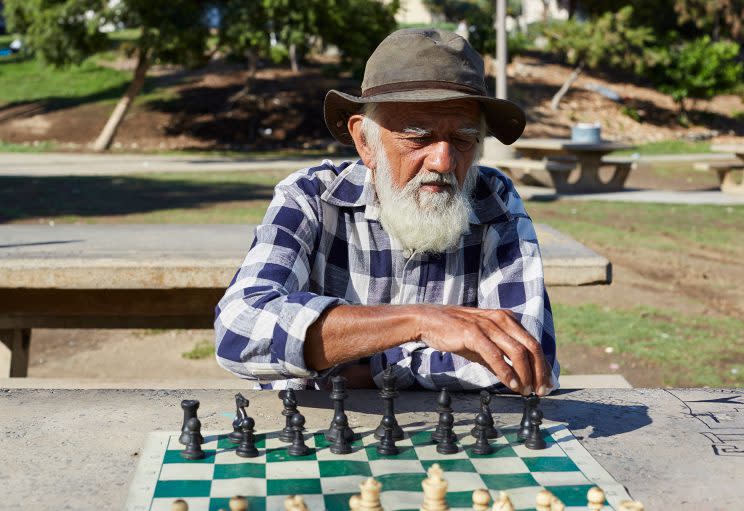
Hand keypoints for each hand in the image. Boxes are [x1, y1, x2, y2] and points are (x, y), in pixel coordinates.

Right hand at [415, 305, 551, 395]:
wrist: (428, 321)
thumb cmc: (455, 332)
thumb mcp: (483, 344)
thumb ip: (500, 358)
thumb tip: (516, 379)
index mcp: (507, 319)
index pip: (533, 343)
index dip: (543, 366)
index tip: (546, 385)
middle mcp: (502, 319)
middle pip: (532, 347)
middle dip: (540, 372)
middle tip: (540, 392)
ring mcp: (488, 325)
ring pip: (517, 351)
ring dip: (525, 374)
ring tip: (525, 391)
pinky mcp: (473, 333)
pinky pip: (495, 354)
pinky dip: (506, 371)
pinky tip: (511, 384)